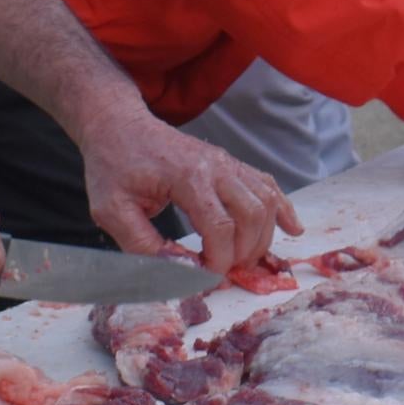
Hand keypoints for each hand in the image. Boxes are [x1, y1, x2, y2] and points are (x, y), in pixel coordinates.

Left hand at [68, 105, 301, 273]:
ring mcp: (227, 163)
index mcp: (186, 177)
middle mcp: (215, 167)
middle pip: (251, 214)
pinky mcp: (231, 165)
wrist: (120, 127)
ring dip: (263, 236)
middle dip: (243, 252)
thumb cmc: (113, 167)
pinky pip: (267, 185)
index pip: (219, 226)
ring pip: (265, 200)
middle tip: (224, 272)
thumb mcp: (111, 211)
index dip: (218, 261)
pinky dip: (283, 208)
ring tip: (245, 259)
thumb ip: (141, 245)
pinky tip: (292, 228)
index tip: (204, 278)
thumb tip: (176, 272)